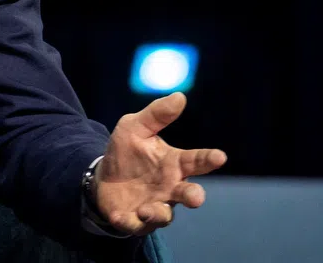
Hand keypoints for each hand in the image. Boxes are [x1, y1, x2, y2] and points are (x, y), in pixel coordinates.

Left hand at [92, 92, 226, 235]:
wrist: (102, 177)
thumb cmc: (126, 152)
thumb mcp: (134, 127)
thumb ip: (156, 115)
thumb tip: (180, 96)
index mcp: (173, 164)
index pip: (196, 161)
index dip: (209, 159)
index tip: (220, 156)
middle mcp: (169, 187)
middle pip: (188, 194)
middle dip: (194, 196)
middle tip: (196, 197)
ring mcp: (154, 205)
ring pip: (165, 215)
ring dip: (158, 213)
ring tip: (147, 208)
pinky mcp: (135, 220)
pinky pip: (136, 225)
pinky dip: (130, 222)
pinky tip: (121, 216)